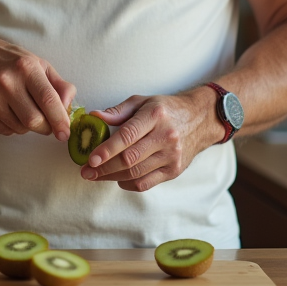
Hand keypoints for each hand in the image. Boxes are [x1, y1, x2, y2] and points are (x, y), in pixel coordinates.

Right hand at [0, 32, 75, 139]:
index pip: (48, 99)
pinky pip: (4, 131)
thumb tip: (69, 105)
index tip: (65, 133)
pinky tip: (7, 111)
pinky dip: (11, 126)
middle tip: (46, 123)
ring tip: (22, 109)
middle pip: (34, 121)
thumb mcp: (35, 63)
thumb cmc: (6, 59)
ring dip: (27, 126)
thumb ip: (58, 84)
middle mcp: (6, 81)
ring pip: (19, 128)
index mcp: (25, 66)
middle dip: (45, 127)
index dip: (60, 120)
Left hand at [79, 90, 219, 191]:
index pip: (128, 135)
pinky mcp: (174, 171)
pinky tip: (117, 178)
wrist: (199, 120)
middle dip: (104, 168)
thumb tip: (95, 116)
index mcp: (155, 115)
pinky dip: (128, 183)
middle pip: (129, 158)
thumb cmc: (165, 109)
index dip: (107, 149)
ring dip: (112, 177)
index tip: (90, 158)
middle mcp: (166, 136)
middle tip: (86, 171)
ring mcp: (172, 156)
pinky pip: (146, 183)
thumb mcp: (143, 102)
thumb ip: (118, 111)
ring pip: (136, 173)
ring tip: (95, 176)